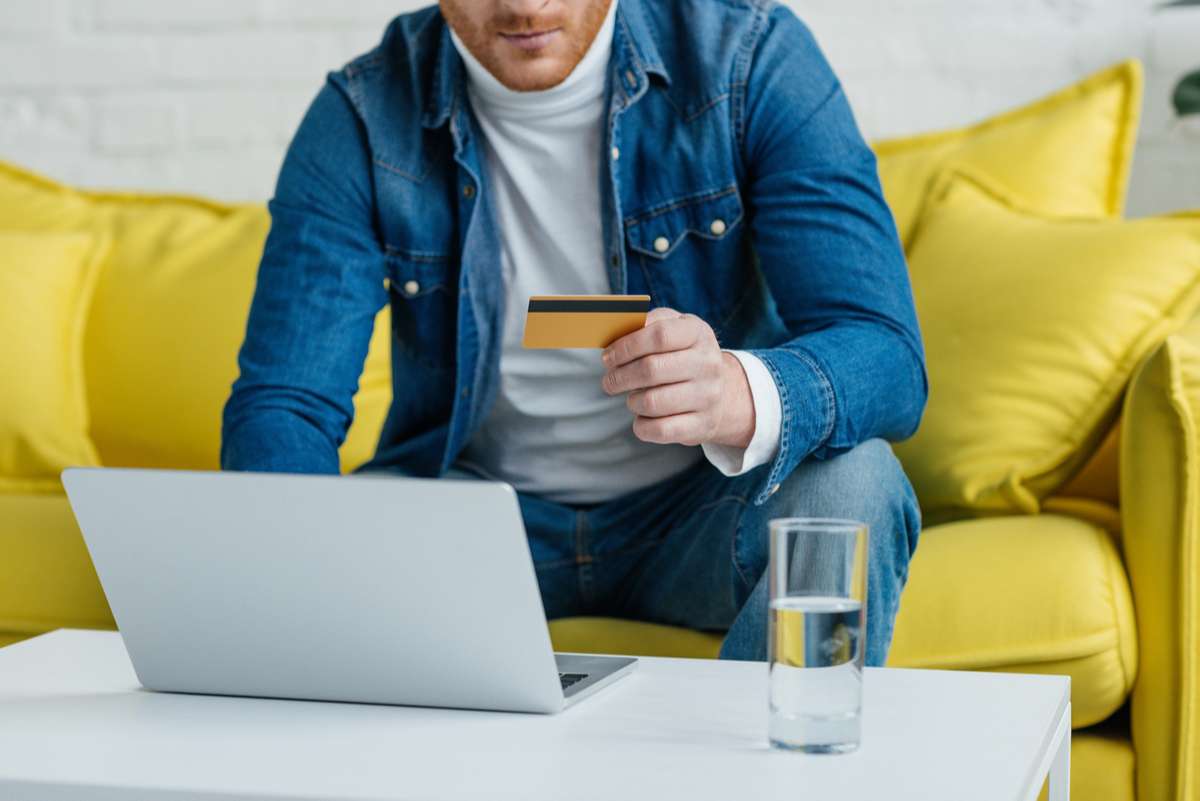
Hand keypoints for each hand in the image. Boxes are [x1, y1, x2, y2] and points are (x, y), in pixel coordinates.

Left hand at [601, 307, 755, 448]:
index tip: (608, 357)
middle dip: (620, 377)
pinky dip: (642, 426)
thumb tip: (617, 330)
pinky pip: (660, 430)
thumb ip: (647, 324)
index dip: (626, 346)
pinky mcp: (703, 424)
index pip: (659, 335)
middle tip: (609, 382)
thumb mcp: (674, 329)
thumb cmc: (684, 356)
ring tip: (633, 399)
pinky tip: (643, 418)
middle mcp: (708, 364)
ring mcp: (708, 396)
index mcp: (698, 334)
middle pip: (651, 370)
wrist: (722, 393)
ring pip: (652, 402)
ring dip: (632, 402)